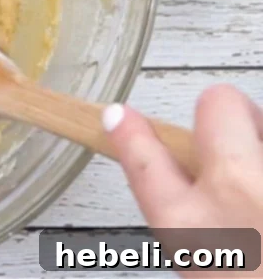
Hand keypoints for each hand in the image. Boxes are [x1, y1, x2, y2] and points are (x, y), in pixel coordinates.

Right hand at [105, 85, 262, 275]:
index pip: (144, 159)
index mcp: (193, 229)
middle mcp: (238, 191)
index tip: (122, 117)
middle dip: (229, 116)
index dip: (132, 135)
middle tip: (244, 150)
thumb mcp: (207, 265)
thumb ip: (198, 227)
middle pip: (220, 103)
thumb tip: (183, 186)